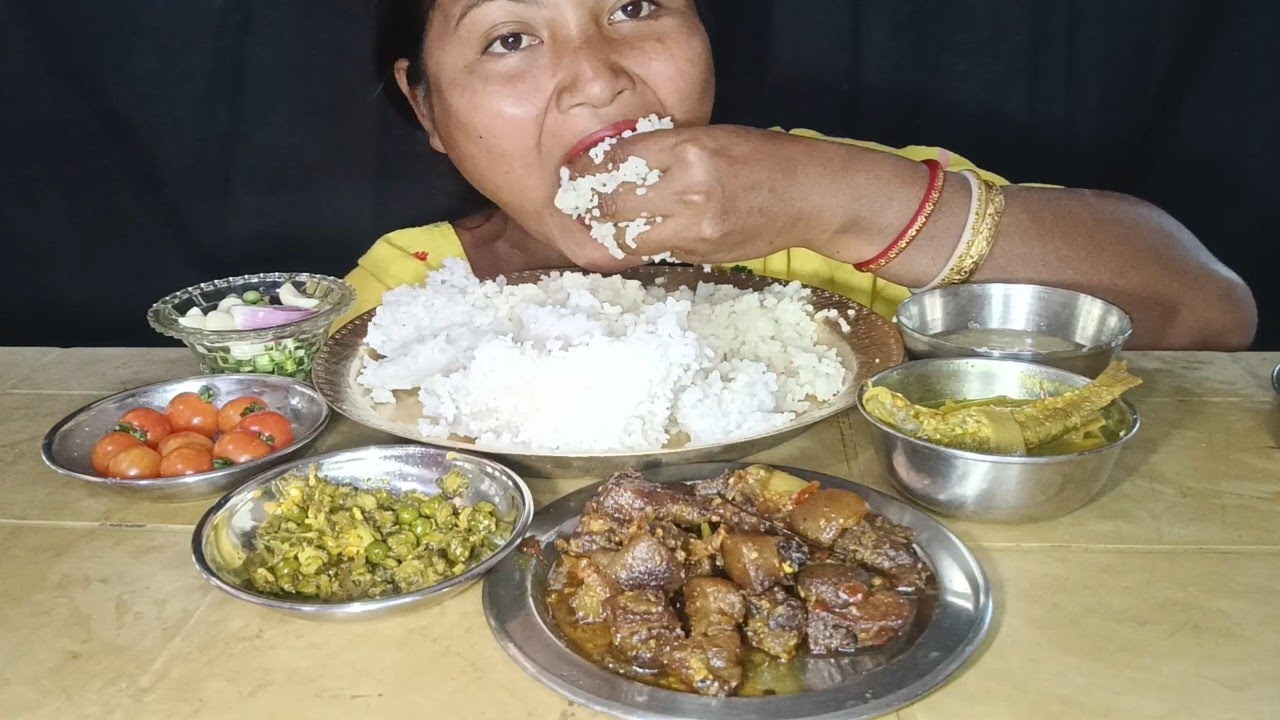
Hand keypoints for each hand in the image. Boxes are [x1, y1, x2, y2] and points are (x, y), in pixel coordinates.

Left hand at [562, 125, 843, 264]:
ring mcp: (695, 230)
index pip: (618, 161)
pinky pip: (657, 251)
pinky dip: (644, 244)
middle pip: (613, 205)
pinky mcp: (702, 255)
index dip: (589, 169)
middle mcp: (688, 191)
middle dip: (590, 205)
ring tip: (603, 224)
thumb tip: (617, 163)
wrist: (810, 196)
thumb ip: (666, 149)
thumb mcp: (712, 137)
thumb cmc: (764, 158)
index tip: (575, 172)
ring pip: (628, 239)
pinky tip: (641, 234)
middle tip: (578, 202)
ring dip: (611, 233)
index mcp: (690, 149)